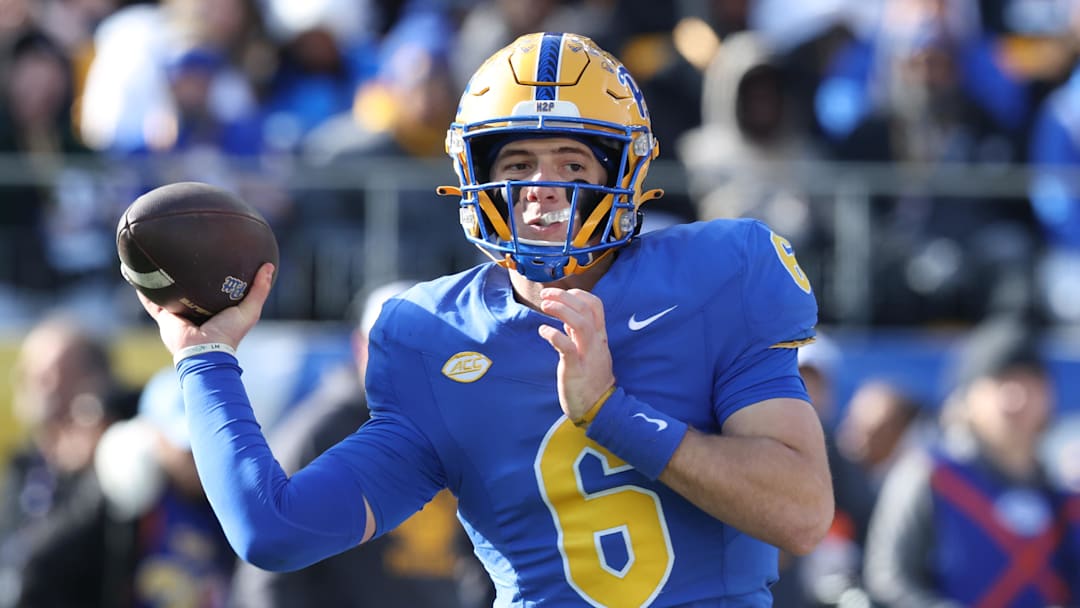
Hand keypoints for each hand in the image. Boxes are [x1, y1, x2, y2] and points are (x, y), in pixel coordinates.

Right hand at [138, 263, 274, 355]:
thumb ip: (259, 290)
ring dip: (160, 278)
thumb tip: (269, 266)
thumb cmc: (229, 334)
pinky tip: (135, 273)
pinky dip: (142, 289)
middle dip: (186, 274)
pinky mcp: (164, 317)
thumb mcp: (249, 310)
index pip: (212, 289)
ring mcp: (178, 314)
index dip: (213, 276)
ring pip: (167, 293)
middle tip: (183, 252)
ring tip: (155, 258)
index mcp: (214, 310)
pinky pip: (150, 301)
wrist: (205, 352)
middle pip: (189, 289)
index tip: (213, 257)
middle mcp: (195, 311)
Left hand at [536, 287, 615, 421]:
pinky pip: (567, 348)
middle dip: (564, 297)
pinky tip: (542, 331)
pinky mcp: (576, 370)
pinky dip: (554, 335)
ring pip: (580, 324)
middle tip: (545, 294)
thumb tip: (566, 317)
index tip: (560, 294)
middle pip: (586, 309)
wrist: (598, 408)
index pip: (595, 305)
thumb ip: (579, 335)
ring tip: (544, 305)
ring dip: (561, 310)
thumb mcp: (590, 352)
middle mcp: (595, 343)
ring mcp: (587, 355)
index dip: (578, 294)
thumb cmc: (591, 379)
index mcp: (599, 337)